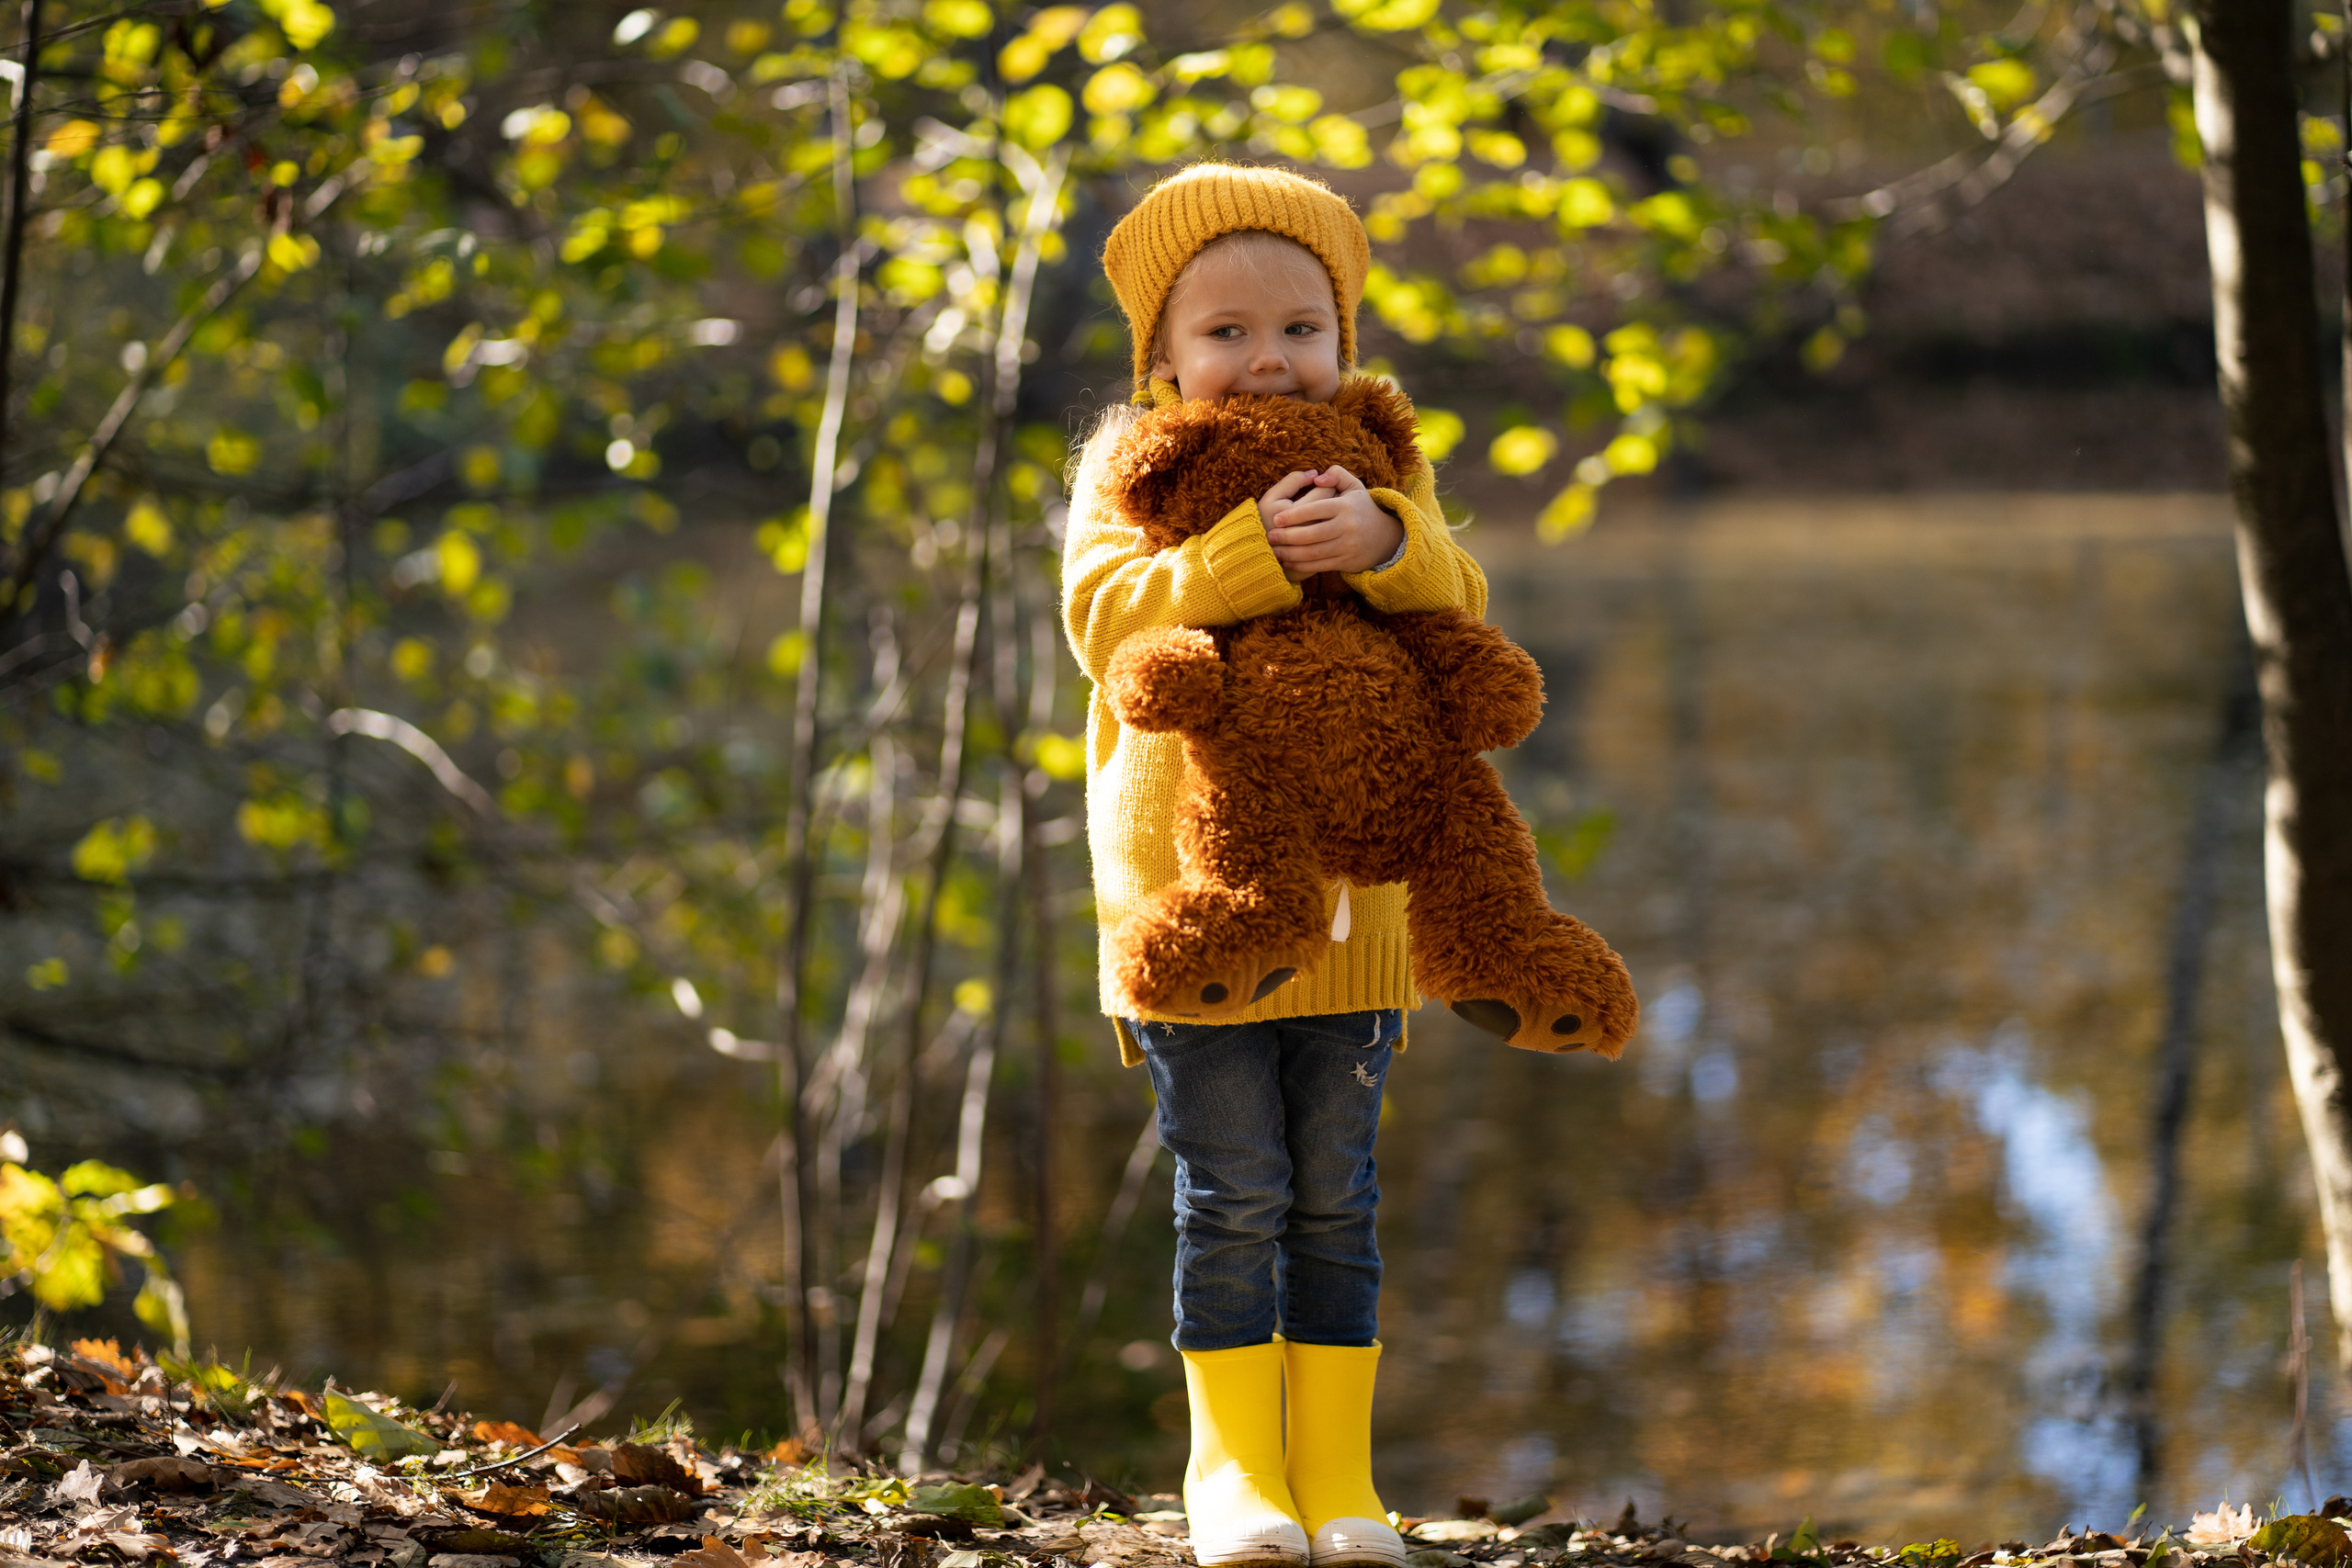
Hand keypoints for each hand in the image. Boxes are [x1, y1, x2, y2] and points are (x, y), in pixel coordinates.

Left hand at [1262, 465, 1405, 580]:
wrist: (1384, 537)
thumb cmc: (1360, 508)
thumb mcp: (1354, 487)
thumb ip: (1336, 474)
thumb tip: (1317, 478)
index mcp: (1345, 506)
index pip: (1315, 510)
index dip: (1293, 515)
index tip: (1276, 518)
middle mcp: (1347, 527)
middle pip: (1311, 534)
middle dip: (1287, 537)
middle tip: (1270, 536)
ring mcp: (1347, 546)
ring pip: (1313, 552)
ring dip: (1291, 553)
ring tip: (1275, 550)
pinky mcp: (1346, 562)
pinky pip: (1319, 565)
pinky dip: (1302, 565)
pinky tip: (1288, 561)